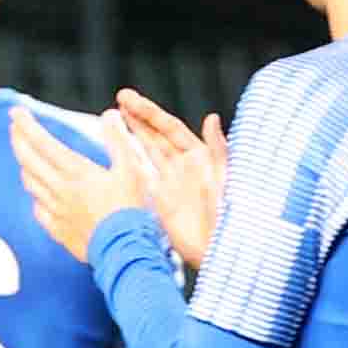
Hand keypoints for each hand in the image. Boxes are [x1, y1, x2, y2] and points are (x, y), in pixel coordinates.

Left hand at [12, 105, 141, 262]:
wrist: (126, 251)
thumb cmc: (131, 209)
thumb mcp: (131, 169)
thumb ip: (118, 140)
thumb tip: (109, 115)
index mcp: (77, 172)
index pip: (43, 143)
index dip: (27, 125)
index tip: (16, 112)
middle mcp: (60, 190)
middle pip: (28, 161)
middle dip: (18, 140)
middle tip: (14, 127)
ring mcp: (56, 211)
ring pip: (30, 184)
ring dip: (24, 165)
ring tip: (25, 155)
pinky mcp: (58, 230)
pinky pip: (38, 209)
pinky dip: (35, 195)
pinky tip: (39, 193)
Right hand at [109, 90, 227, 271]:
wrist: (221, 249)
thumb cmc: (231, 215)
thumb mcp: (226, 178)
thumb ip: (218, 149)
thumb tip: (211, 117)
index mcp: (201, 157)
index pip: (170, 128)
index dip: (150, 112)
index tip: (130, 99)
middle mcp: (185, 166)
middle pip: (157, 135)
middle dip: (139, 117)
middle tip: (120, 98)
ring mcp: (172, 182)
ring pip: (149, 151)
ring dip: (135, 133)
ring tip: (116, 115)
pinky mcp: (162, 200)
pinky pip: (144, 176)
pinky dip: (132, 162)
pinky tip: (120, 149)